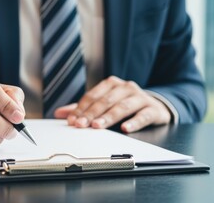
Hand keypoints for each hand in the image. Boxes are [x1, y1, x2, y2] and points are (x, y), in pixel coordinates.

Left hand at [54, 76, 170, 132]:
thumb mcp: (103, 103)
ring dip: (109, 117)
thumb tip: (59, 113)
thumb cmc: (124, 104)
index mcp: (111, 84)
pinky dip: (134, 122)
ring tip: (98, 126)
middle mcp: (125, 88)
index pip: (92, 96)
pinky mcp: (153, 109)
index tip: (72, 121)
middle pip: (105, 101)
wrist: (155, 106)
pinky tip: (126, 128)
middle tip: (81, 125)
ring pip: (122, 107)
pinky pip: (143, 115)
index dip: (81, 109)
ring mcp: (140, 97)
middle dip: (92, 114)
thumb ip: (82, 108)